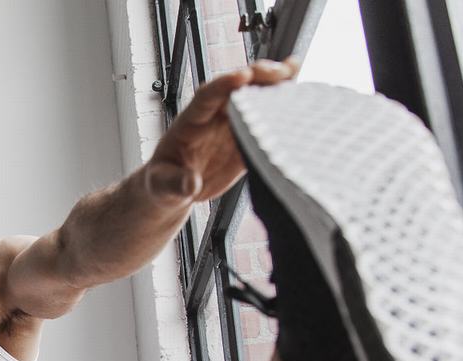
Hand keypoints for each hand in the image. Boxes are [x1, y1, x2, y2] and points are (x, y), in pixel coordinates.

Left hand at [147, 57, 300, 205]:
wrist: (174, 191)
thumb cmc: (162, 185)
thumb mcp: (163, 186)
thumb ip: (176, 183)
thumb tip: (189, 184)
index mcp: (189, 123)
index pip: (206, 97)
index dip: (223, 85)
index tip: (242, 76)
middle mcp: (213, 118)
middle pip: (235, 89)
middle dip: (256, 76)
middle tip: (279, 71)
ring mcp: (231, 125)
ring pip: (253, 97)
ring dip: (273, 82)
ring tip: (294, 69)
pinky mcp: (245, 138)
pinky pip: (264, 119)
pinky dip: (281, 106)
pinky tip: (300, 93)